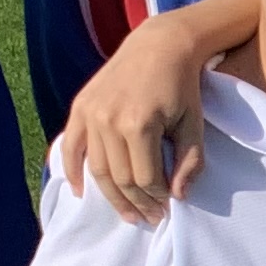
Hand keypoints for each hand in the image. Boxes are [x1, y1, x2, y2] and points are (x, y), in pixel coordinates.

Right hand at [55, 18, 215, 223]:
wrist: (159, 46)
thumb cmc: (183, 86)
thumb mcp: (194, 123)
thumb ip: (189, 161)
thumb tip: (177, 196)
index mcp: (139, 124)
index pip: (145, 178)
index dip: (157, 197)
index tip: (168, 206)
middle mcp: (109, 120)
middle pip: (119, 178)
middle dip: (136, 203)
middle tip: (150, 219)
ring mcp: (90, 113)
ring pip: (97, 169)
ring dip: (111, 197)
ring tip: (128, 214)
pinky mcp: (80, 107)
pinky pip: (70, 147)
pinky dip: (73, 172)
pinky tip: (82, 192)